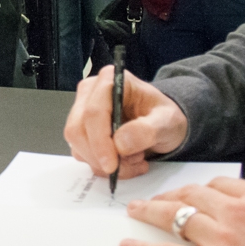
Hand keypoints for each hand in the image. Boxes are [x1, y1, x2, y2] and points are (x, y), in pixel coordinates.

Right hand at [63, 66, 187, 178]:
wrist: (162, 124)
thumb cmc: (164, 116)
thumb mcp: (167, 121)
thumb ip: (146, 130)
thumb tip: (120, 144)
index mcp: (110, 79)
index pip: (94, 112)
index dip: (99, 141)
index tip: (112, 165)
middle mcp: (90, 92)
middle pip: (79, 129)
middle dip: (102, 155)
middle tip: (133, 163)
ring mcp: (82, 110)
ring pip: (77, 144)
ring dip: (104, 162)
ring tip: (134, 161)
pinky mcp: (81, 129)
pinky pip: (81, 153)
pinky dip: (102, 165)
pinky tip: (125, 162)